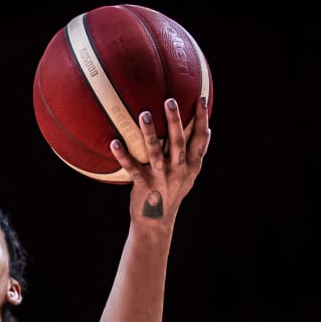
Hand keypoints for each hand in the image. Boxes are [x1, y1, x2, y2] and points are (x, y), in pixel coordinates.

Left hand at [112, 94, 210, 220]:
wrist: (156, 222)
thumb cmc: (171, 192)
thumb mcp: (188, 175)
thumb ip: (194, 153)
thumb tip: (206, 128)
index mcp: (191, 166)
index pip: (200, 140)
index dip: (201, 119)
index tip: (200, 99)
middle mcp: (178, 171)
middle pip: (179, 143)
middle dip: (175, 121)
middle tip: (170, 100)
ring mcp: (161, 178)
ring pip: (156, 153)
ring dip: (150, 133)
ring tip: (144, 114)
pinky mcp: (144, 186)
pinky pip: (132, 168)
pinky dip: (123, 155)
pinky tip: (114, 142)